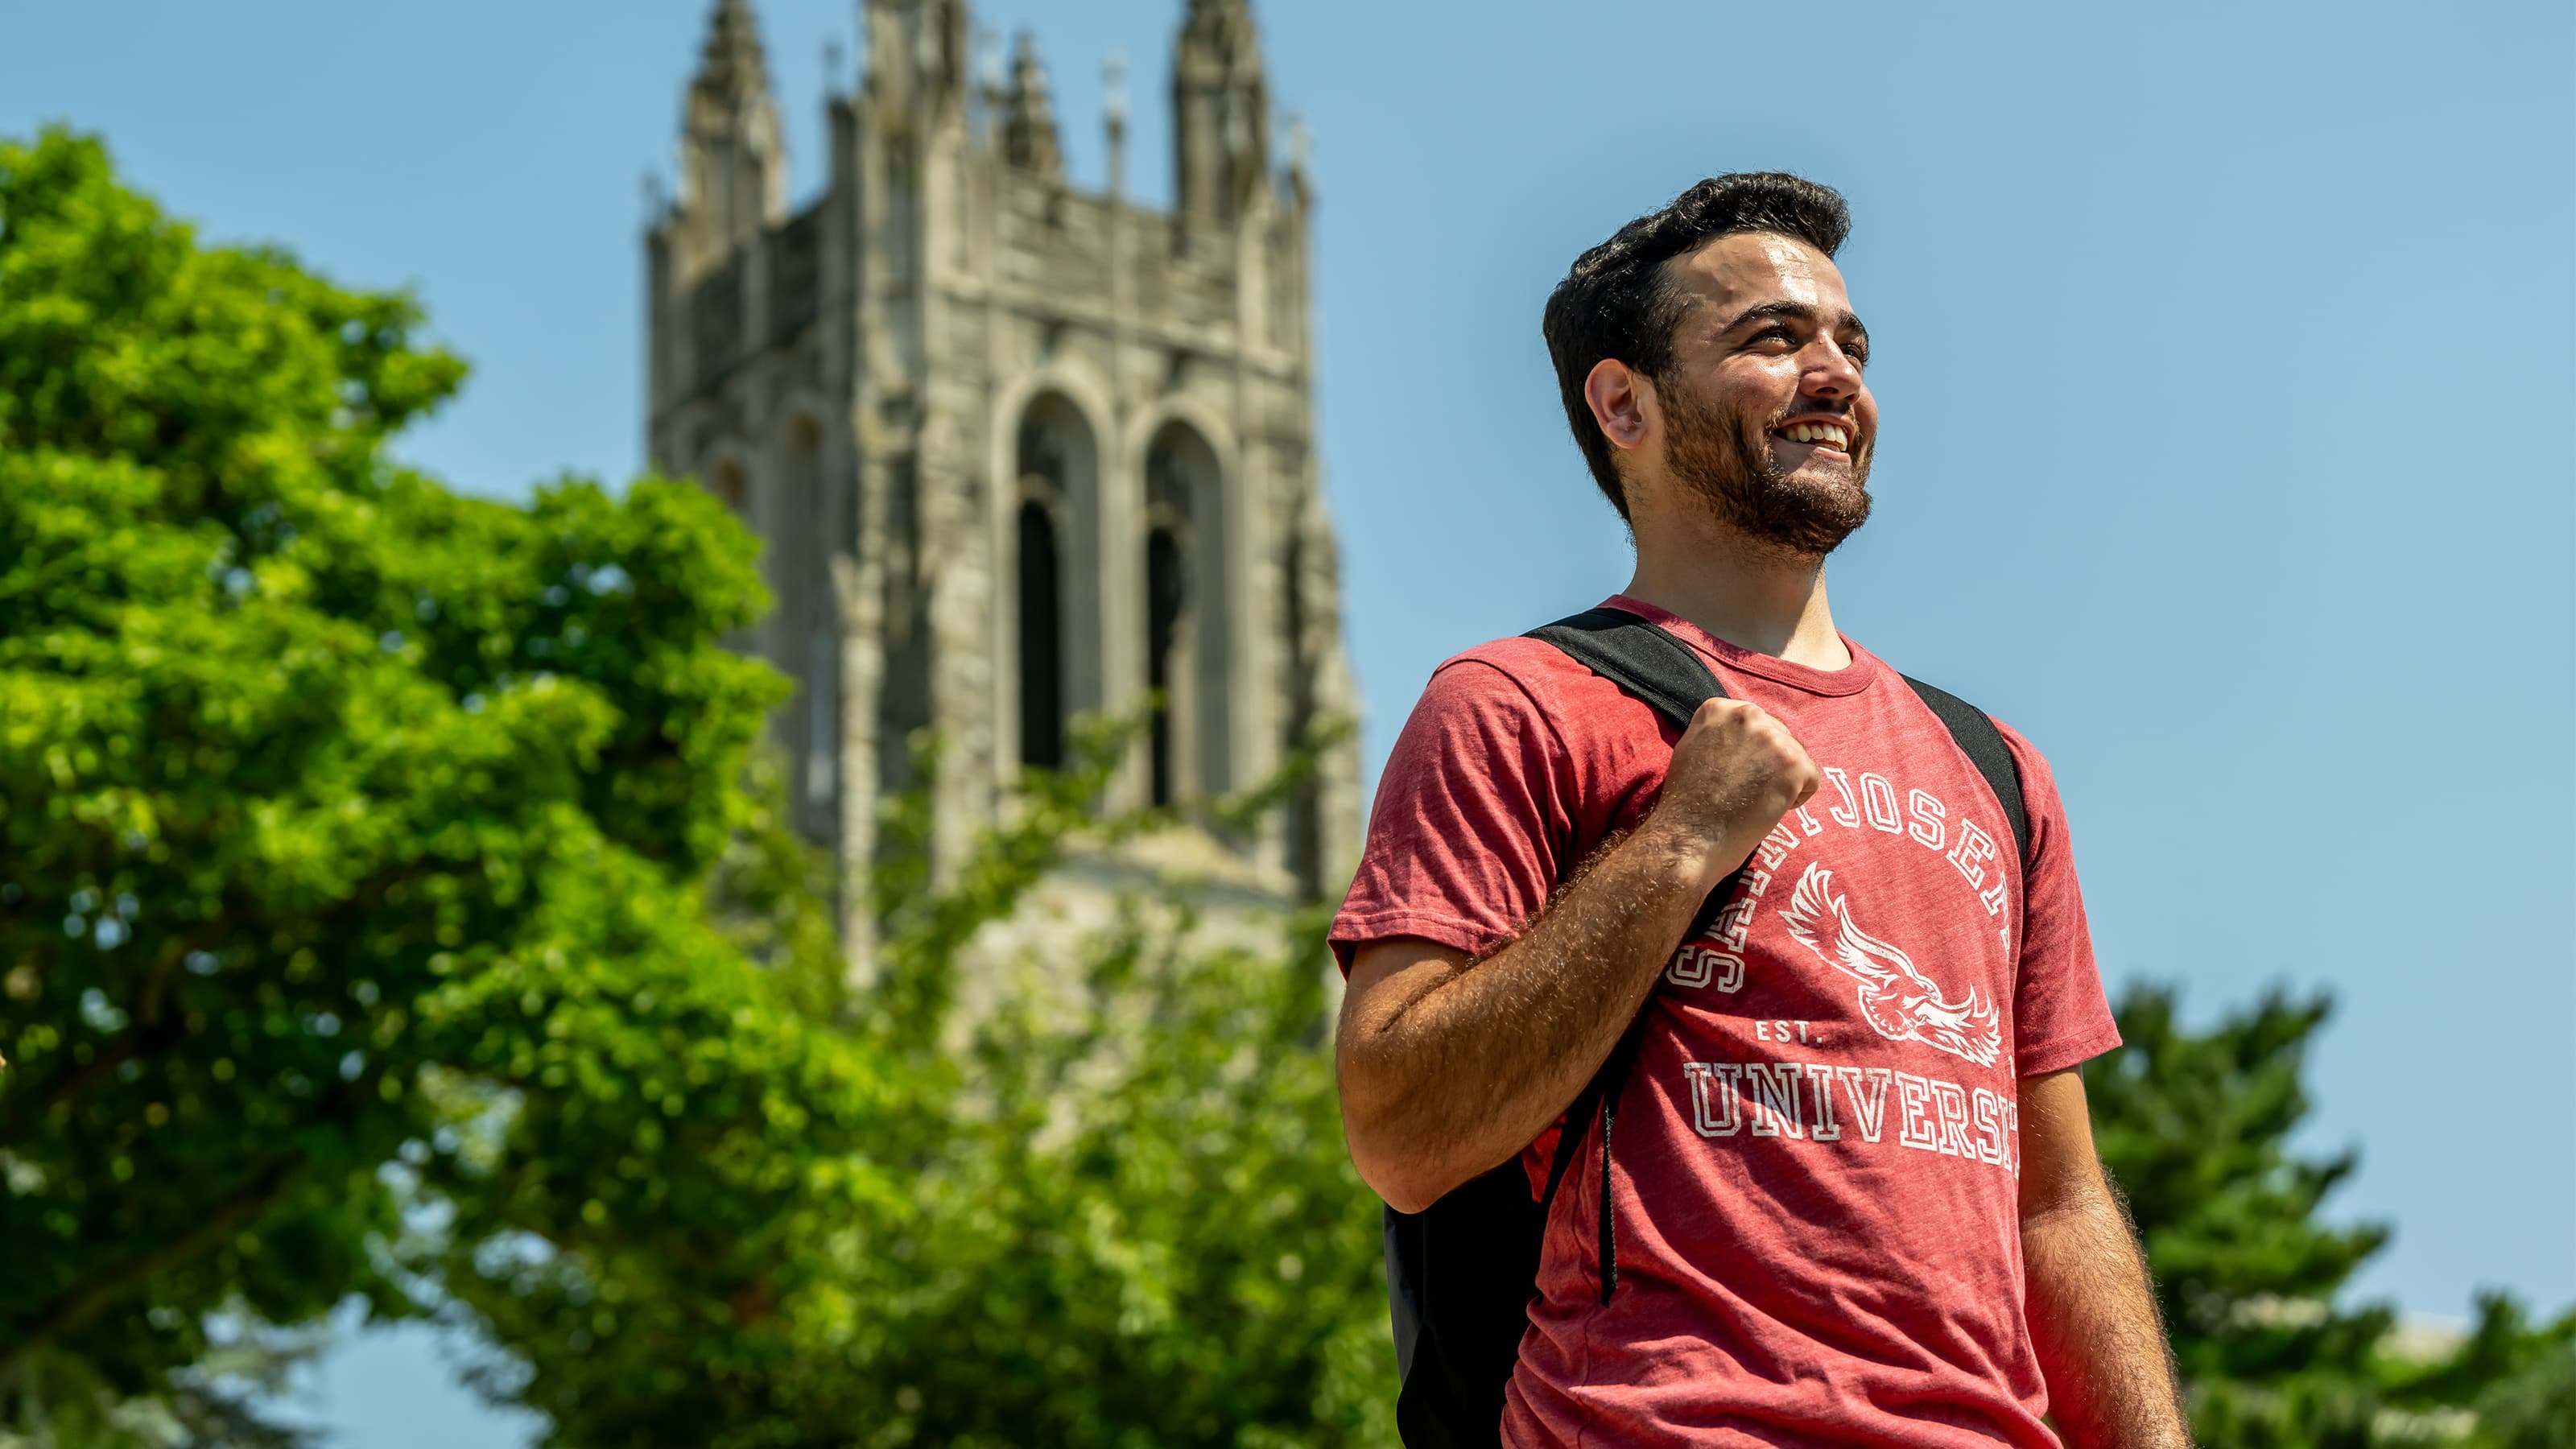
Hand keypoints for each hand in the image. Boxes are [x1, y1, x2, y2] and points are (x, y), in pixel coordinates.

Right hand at [1647, 697, 1819, 889]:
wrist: (1689, 836)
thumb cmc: (1687, 801)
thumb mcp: (1693, 747)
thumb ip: (1720, 732)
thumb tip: (1746, 735)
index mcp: (1720, 708)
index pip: (1756, 723)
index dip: (1750, 753)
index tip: (1734, 774)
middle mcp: (1747, 714)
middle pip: (1779, 736)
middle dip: (1770, 763)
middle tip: (1746, 791)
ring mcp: (1772, 737)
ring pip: (1797, 756)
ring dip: (1783, 780)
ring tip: (1754, 800)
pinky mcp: (1792, 763)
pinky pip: (1811, 778)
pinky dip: (1796, 797)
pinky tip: (1768, 807)